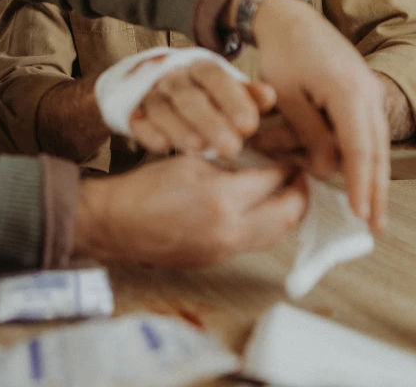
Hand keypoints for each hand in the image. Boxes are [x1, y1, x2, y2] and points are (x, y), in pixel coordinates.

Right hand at [72, 154, 306, 267]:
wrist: (115, 222)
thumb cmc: (145, 187)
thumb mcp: (190, 162)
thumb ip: (228, 163)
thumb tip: (258, 162)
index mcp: (222, 199)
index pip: (273, 180)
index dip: (286, 166)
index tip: (290, 155)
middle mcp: (230, 230)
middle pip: (287, 215)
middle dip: (300, 193)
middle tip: (300, 175)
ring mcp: (224, 250)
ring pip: (275, 234)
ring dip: (286, 213)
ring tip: (285, 192)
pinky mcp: (216, 260)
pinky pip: (254, 243)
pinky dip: (265, 225)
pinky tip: (259, 209)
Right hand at [128, 60, 276, 157]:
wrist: (154, 92)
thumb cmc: (205, 98)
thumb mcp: (229, 94)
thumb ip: (248, 96)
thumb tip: (270, 97)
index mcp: (200, 69)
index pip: (216, 77)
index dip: (233, 99)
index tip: (250, 126)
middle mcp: (174, 78)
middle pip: (189, 95)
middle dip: (210, 121)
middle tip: (231, 147)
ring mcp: (150, 95)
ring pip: (162, 108)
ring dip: (181, 128)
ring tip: (200, 149)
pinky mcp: (133, 112)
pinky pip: (138, 121)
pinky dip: (150, 133)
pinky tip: (165, 148)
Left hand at [248, 0, 389, 230]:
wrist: (291, 19)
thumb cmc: (283, 55)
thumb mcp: (287, 96)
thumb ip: (309, 133)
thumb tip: (329, 170)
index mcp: (348, 93)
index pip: (359, 149)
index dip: (361, 185)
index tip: (361, 215)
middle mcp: (368, 94)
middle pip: (377, 152)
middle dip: (377, 192)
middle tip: (376, 228)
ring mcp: (370, 93)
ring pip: (378, 145)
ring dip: (376, 179)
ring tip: (374, 213)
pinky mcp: (365, 94)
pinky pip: (370, 133)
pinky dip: (368, 159)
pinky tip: (365, 182)